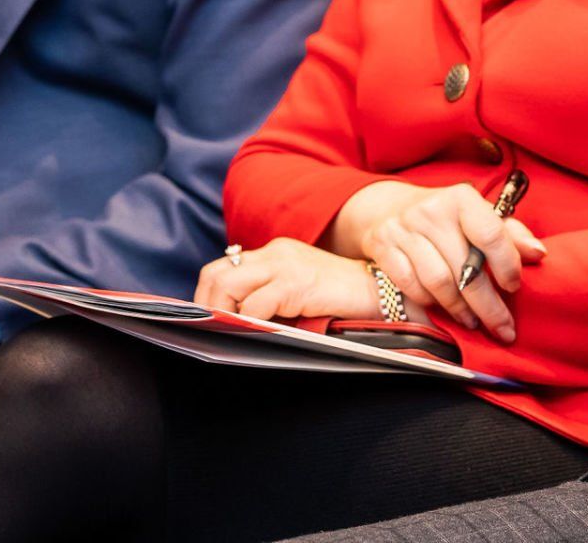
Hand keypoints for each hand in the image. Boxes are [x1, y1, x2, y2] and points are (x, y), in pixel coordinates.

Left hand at [193, 237, 382, 322]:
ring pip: (228, 286)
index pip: (225, 267)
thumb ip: (271, 296)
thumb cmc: (341, 299)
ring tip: (231, 333)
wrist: (379, 292)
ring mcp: (285, 265)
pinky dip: (248, 323)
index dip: (209, 295)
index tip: (209, 320)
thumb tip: (236, 322)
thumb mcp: (299, 291)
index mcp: (276, 252)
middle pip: (217, 274)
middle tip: (214, 331)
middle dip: (208, 305)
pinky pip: (255, 306)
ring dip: (223, 314)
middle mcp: (276, 253)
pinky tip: (256, 334)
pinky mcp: (296, 283)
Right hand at [354, 183, 545, 343]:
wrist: (389, 207)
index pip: (490, 234)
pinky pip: (410, 285)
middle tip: (503, 328)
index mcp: (462, 199)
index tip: (514, 287)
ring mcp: (404, 229)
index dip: (506, 265)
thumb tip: (538, 253)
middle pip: (465, 268)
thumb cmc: (446, 218)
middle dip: (489, 305)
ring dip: (460, 309)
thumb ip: (510, 234)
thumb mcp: (478, 216)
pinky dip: (429, 304)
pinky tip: (443, 312)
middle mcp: (432, 211)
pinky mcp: (383, 247)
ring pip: (438, 281)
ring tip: (474, 322)